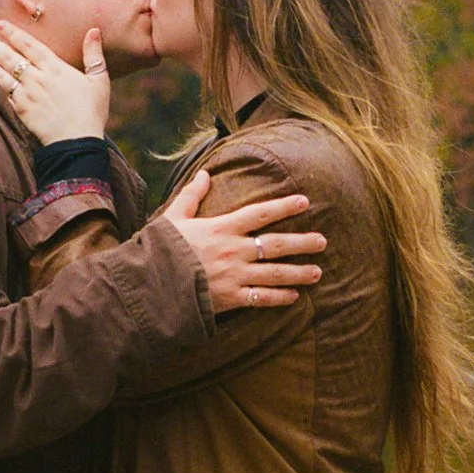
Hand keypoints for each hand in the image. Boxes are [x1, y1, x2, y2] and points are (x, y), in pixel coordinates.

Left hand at [0, 21, 109, 143]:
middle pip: (10, 57)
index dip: (14, 33)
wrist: (77, 142)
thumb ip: (94, 54)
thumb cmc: (92, 112)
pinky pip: (1, 94)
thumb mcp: (99, 81)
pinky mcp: (20, 111)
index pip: (30, 45)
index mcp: (55, 68)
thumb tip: (93, 30)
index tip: (0, 24)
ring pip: (1, 74)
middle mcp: (37, 79)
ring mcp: (26, 96)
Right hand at [164, 170, 325, 311]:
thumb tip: (204, 173)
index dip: (284, 206)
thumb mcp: (174, 217)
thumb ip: (192, 195)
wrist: (151, 284)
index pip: (260, 213)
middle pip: (276, 244)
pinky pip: (261, 299)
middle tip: (323, 241)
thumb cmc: (161, 250)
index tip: (305, 201)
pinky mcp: (230, 298)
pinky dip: (279, 298)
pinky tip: (294, 297)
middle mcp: (234, 250)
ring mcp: (234, 276)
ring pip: (275, 273)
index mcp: (222, 228)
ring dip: (299, 273)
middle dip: (302, 242)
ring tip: (317, 272)